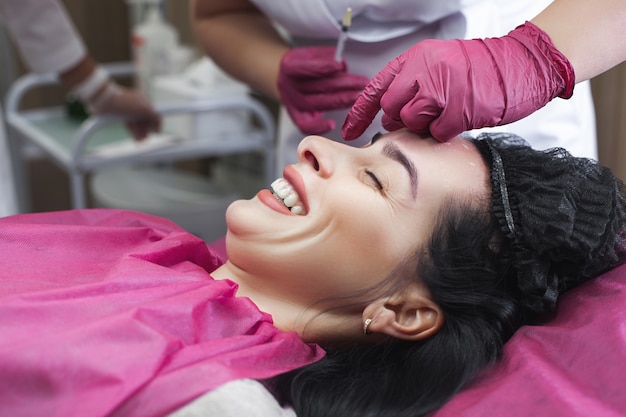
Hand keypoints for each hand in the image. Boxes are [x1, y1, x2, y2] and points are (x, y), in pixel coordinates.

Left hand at [89, 83, 160, 140]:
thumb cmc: (123, 103)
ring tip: (139, 140)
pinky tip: (134, 136)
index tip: (157, 131)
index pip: (154, 113)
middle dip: (146, 130)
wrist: (103, 100)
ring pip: (137, 123)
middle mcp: (137, 105)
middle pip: (145, 119)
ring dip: (139, 132)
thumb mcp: (143, 109)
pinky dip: (132, 130)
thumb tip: (159, 120)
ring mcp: (128, 110)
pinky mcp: (120, 115)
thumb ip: (154, 115)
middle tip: (145, 138)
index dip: (156, 122)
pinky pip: (129, 124)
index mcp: (143, 101)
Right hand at [278, 46, 368, 134]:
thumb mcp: (313, 53)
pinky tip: (332, 124)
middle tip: (361, 83)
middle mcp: (287, 85)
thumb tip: (342, 65)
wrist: (289, 79)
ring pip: (316, 104)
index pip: (304, 68)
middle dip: (342, 84)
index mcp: (289, 65)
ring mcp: (291, 103)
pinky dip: (319, 127)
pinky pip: (305, 125)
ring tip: (357, 97)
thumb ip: (327, 57)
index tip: (339, 65)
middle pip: (316, 87)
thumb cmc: (304, 65)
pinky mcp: (296, 116)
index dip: (322, 67)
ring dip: (340, 101)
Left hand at [342, 21, 574, 141]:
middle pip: (391, 108)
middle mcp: (424, 69)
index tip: (348, 131)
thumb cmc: (481, 69)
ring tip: (448, 112)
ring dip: (426, 126)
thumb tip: (390, 118)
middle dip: (401, 120)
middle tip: (423, 117)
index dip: (360, 112)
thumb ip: (412, 86)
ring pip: (412, 122)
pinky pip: (437, 133)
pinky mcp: (458, 107)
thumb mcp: (439, 65)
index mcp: (416, 57)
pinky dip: (445, 132)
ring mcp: (441, 87)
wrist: (522, 62)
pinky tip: (461, 118)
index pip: (377, 88)